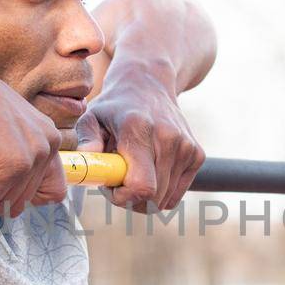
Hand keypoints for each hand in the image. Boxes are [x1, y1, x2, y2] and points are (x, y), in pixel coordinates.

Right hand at [0, 68, 65, 217]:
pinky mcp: (11, 163)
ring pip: (7, 202)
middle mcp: (48, 145)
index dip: (24, 196)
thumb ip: (16, 151)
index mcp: (49, 136)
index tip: (2, 190)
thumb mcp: (5, 128)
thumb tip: (8, 189)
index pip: (54, 190)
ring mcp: (32, 155)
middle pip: (25, 200)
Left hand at [72, 63, 203, 210]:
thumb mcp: (92, 117)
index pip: (142, 186)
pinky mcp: (197, 154)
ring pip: (165, 199)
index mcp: (139, 129)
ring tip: (133, 172)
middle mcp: (168, 137)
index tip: (111, 187)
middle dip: (131, 199)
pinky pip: (176, 194)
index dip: (124, 198)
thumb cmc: (114, 108)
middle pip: (154, 198)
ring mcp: (186, 146)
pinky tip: (150, 170)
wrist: (149, 85)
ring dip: (146, 196)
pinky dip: (162, 191)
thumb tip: (87, 157)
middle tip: (118, 180)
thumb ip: (86, 139)